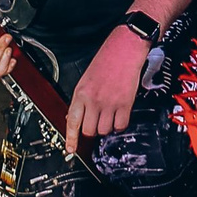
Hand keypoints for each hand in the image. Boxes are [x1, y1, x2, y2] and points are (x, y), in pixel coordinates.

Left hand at [64, 27, 149, 152]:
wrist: (125, 47)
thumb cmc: (107, 59)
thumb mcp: (86, 78)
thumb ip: (81, 98)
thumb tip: (77, 116)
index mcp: (81, 93)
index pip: (72, 121)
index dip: (70, 138)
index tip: (70, 149)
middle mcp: (94, 100)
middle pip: (89, 130)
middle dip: (92, 130)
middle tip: (96, 123)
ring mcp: (110, 103)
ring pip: (105, 130)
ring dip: (107, 127)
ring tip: (109, 116)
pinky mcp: (125, 104)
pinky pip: (121, 125)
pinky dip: (120, 124)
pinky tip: (120, 116)